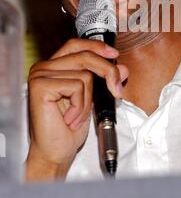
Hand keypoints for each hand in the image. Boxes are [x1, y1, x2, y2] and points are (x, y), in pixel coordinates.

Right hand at [25, 39, 127, 180]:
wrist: (55, 152)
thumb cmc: (69, 128)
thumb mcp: (92, 99)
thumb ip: (104, 81)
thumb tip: (122, 68)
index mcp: (53, 67)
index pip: (76, 45)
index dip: (96, 47)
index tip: (114, 54)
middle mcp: (43, 67)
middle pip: (85, 56)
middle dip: (107, 72)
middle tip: (116, 90)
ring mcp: (40, 75)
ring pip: (84, 75)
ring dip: (88, 101)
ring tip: (76, 116)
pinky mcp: (40, 86)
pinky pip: (76, 87)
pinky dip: (80, 106)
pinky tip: (69, 119)